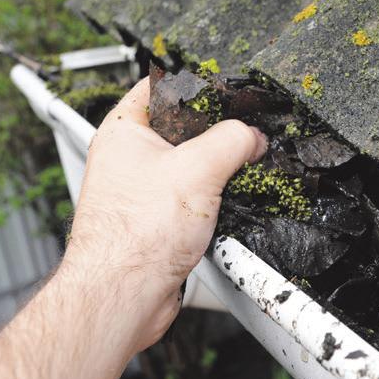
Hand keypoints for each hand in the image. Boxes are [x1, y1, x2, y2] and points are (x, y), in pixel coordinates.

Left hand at [63, 77, 266, 352]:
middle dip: (215, 131)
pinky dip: (211, 199)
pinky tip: (226, 206)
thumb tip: (253, 135)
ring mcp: (141, 191)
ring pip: (188, 165)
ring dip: (215, 169)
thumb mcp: (199, 170)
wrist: (125, 295)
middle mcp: (128, 158)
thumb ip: (233, 141)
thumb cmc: (135, 237)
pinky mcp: (156, 220)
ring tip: (236, 171)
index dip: (194, 83)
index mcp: (124, 130)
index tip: (225, 89)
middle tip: (242, 134)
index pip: (159, 86)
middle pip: (180, 127)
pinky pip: (190, 197)